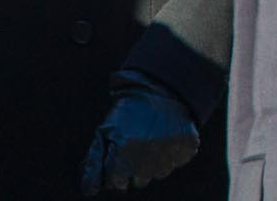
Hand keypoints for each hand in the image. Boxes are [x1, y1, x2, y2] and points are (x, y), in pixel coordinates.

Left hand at [80, 74, 199, 193]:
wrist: (163, 87)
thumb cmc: (130, 110)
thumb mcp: (105, 131)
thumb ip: (94, 161)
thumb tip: (90, 190)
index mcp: (124, 154)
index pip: (117, 183)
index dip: (116, 170)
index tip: (119, 155)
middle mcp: (147, 159)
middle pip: (138, 181)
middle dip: (134, 168)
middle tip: (136, 146)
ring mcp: (170, 154)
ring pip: (157, 174)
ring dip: (153, 163)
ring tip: (152, 140)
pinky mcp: (187, 148)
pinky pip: (176, 162)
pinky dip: (171, 154)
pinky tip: (166, 137)